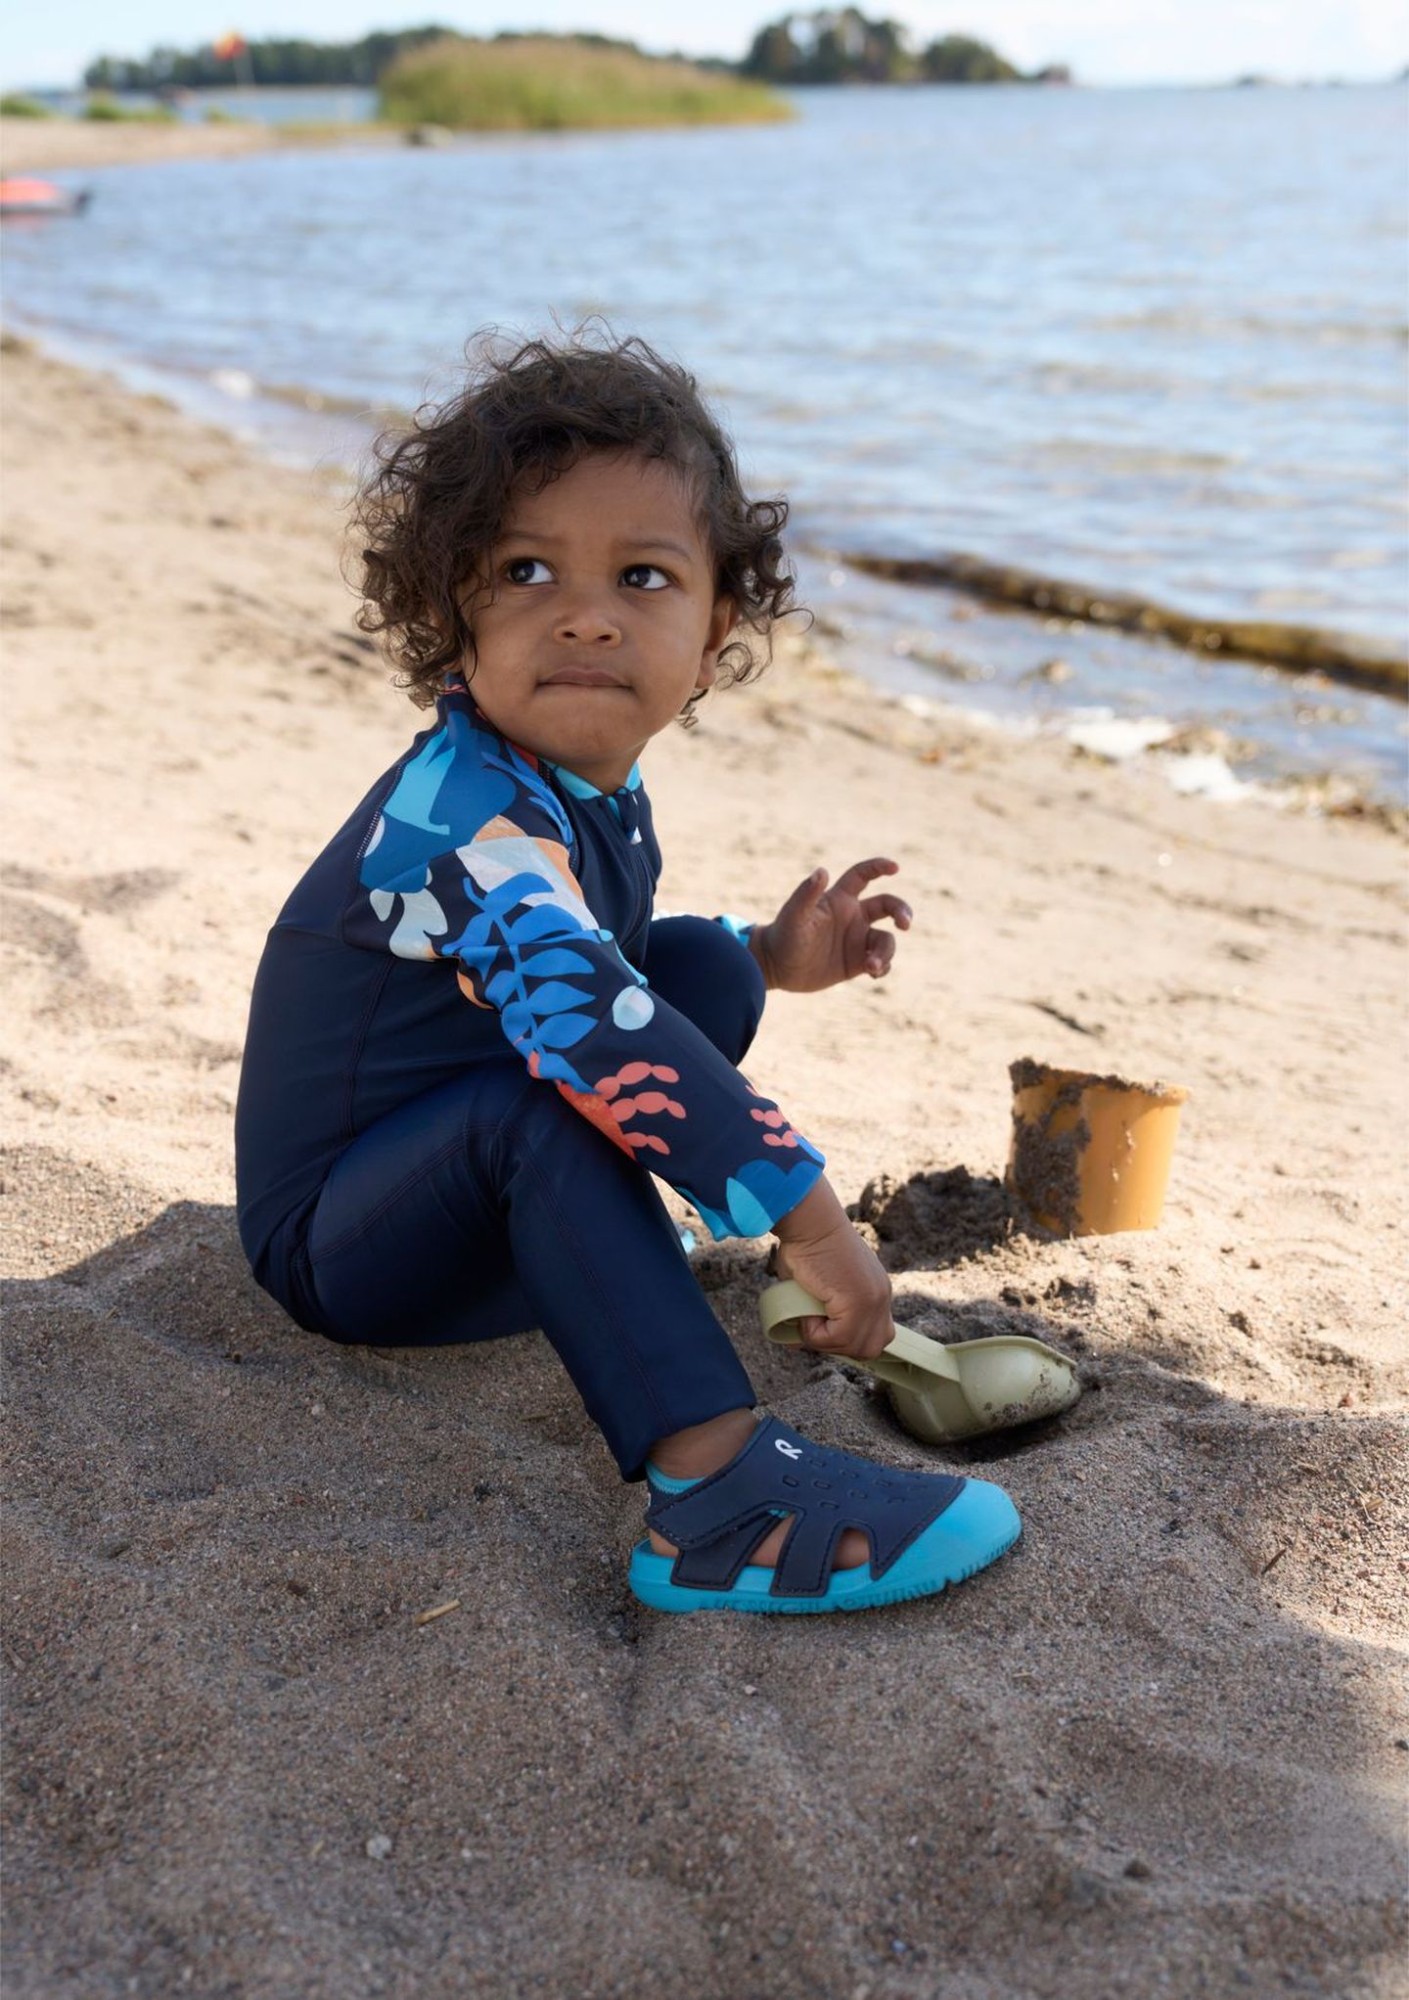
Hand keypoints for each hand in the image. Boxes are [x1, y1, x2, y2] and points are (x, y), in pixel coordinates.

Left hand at [750, 858, 910, 993]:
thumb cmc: (784, 936)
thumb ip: (807, 894)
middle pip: (889, 905)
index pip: (864, 875)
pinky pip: (881, 962)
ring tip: (871, 965)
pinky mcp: (857, 963)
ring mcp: (857, 940)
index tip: (895, 867)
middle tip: (905, 925)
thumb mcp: (795, 915)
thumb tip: (822, 870)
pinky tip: (872, 972)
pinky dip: (883, 967)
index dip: (880, 866)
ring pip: (886, 940)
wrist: (776, 967)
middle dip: (902, 911)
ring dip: (886, 952)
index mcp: (840, 899)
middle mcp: (853, 917)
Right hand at [772, 1179, 893, 1360]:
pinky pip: (836, 1338)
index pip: (875, 1334)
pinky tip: (804, 1310)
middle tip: (813, 1329)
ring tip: (805, 1315)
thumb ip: (821, 1309)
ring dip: (824, 1340)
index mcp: (876, 1290)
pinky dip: (815, 1333)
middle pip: (870, 1348)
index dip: (848, 1340)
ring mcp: (872, 1300)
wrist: (809, 1220)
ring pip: (853, 1348)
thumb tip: (797, 1336)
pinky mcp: (857, 1302)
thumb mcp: (822, 1283)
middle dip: (839, 1347)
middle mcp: (880, 1296)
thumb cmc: (805, 1243)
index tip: (822, 1329)